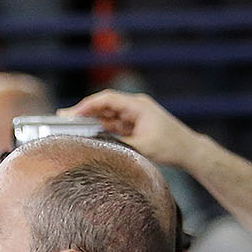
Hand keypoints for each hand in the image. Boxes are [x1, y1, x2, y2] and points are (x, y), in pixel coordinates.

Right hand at [58, 89, 203, 169]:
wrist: (189, 151)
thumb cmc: (171, 146)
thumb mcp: (142, 147)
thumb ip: (118, 143)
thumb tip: (96, 143)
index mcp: (138, 106)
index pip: (107, 99)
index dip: (87, 105)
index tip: (71, 113)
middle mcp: (135, 107)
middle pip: (104, 105)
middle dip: (84, 111)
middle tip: (63, 118)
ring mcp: (134, 116)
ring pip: (107, 115)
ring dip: (90, 120)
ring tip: (70, 126)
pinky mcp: (134, 125)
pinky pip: (113, 124)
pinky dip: (100, 128)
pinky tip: (87, 133)